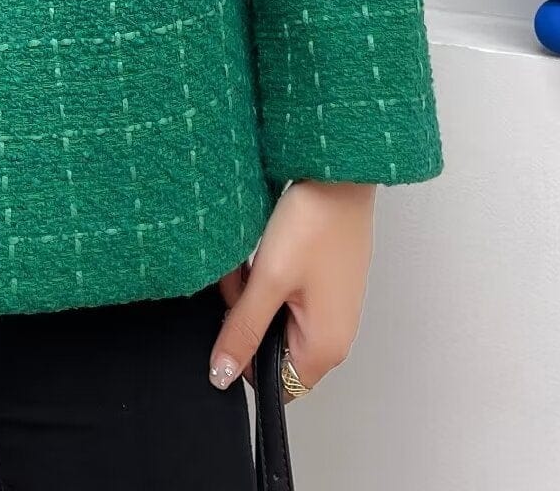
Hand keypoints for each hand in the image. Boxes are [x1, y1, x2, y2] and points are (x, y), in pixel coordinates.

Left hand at [209, 179, 375, 397]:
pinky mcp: (325, 285)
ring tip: (252, 259)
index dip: (245, 357)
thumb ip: (243, 330)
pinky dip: (267, 277)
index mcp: (325, 347)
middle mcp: (334, 334)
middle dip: (246, 315)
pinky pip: (285, 295)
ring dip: (254, 292)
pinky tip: (264, 251)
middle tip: (241, 279)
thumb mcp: (267, 280)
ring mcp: (331, 308)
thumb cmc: (314, 224)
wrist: (337, 174)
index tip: (232, 321)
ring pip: (274, 317)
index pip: (276, 385)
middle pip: (272, 347)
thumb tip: (221, 374)